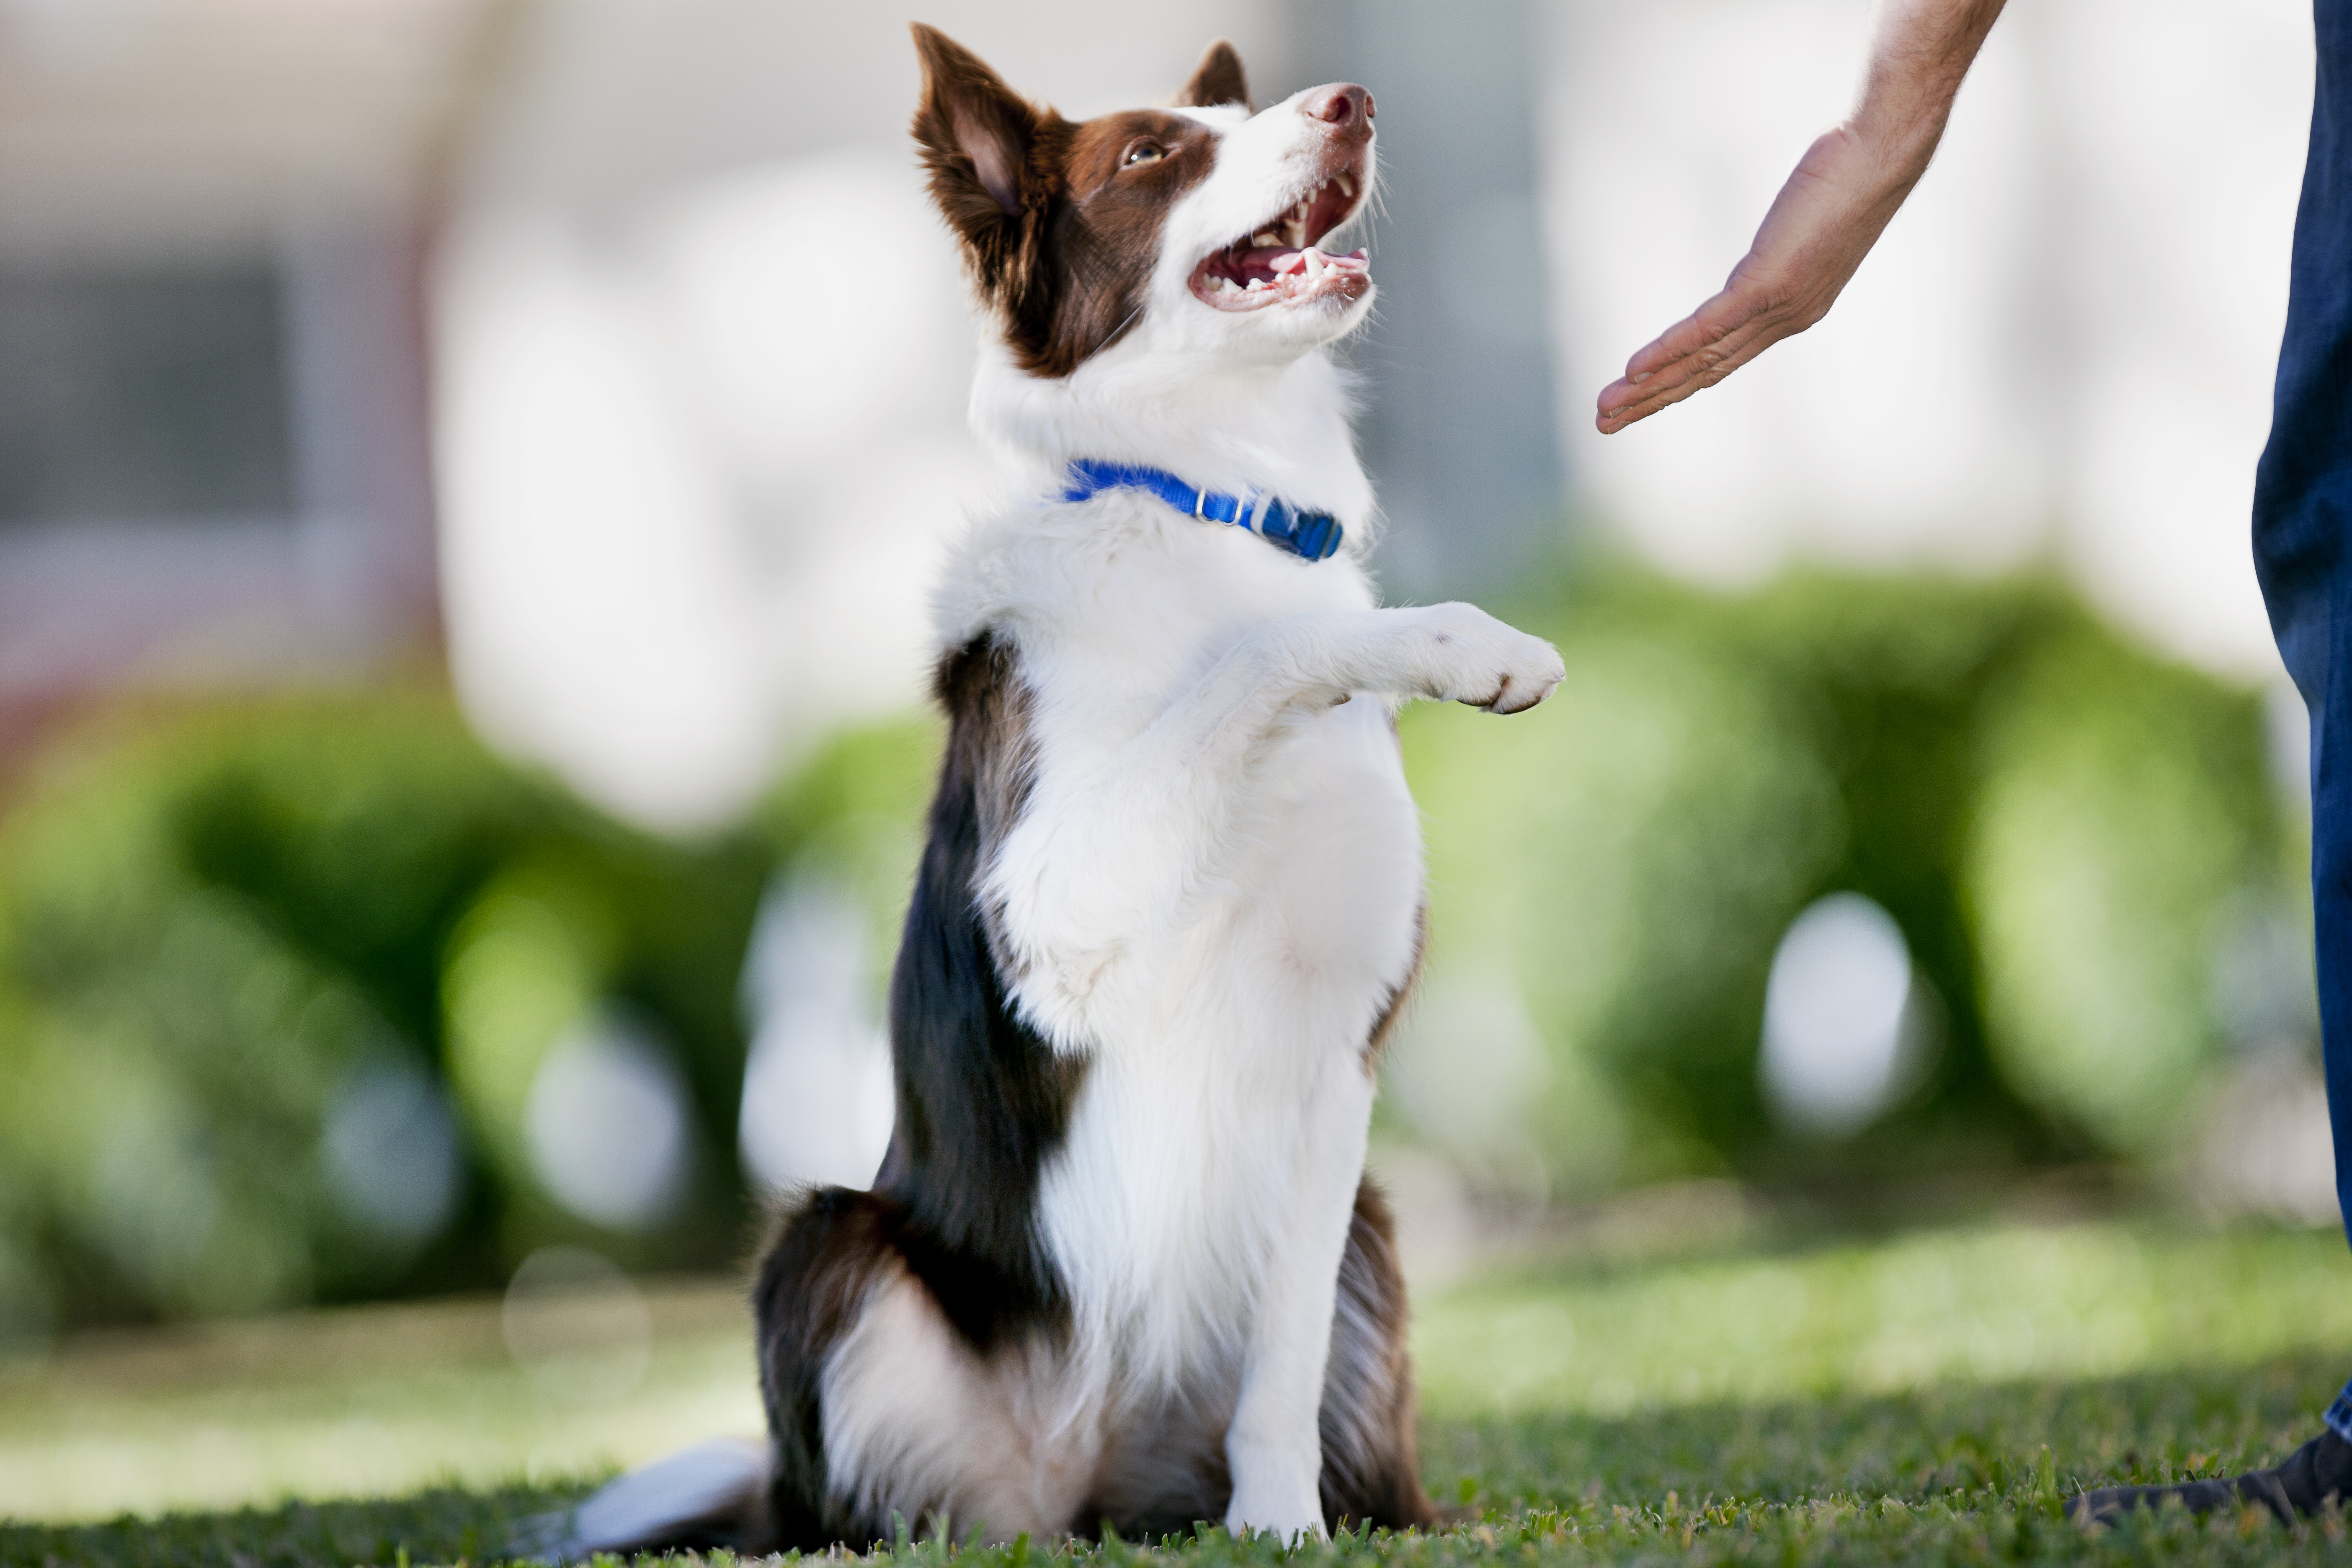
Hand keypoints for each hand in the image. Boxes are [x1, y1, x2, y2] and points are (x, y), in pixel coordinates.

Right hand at [1594, 121, 1915, 433]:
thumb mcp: (1806, 217)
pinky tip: (1633, 367)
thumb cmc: (1848, 171)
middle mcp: (1785, 319)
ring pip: (1702, 359)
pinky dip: (1668, 350)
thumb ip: (1784, 240)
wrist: (1881, 156)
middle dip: (1651, 399)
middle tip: (1604, 421)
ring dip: (1648, 386)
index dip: (1676, 380)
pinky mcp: (1768, 284)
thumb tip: (1780, 232)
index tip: (1635, 394)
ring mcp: (1778, 307)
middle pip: (1705, 371)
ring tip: (1607, 407)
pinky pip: (1708, 327)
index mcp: (1792, 309)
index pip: (1723, 357)